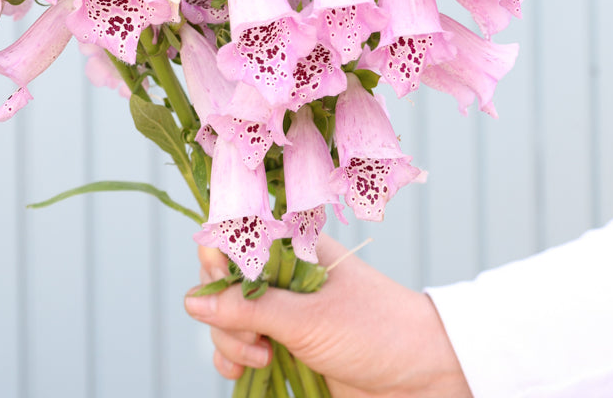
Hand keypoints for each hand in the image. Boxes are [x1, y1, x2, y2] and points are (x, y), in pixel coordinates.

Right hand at [184, 235, 472, 397]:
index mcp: (295, 246)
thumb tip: (192, 300)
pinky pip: (241, 346)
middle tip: (255, 339)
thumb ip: (250, 308)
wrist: (420, 375)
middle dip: (224, 312)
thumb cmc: (374, 330)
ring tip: (262, 358)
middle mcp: (285, 274)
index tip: (218, 283)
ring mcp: (284, 310)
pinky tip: (243, 371)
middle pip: (224, 281)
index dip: (218, 258)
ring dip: (230, 341)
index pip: (237, 237)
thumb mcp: (309, 319)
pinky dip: (234, 359)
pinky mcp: (286, 344)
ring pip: (228, 317)